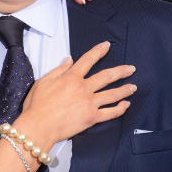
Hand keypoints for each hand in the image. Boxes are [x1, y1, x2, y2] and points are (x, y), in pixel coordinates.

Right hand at [19, 42, 134, 145]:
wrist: (39, 126)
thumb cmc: (37, 104)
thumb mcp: (43, 81)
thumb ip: (58, 70)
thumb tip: (69, 60)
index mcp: (71, 77)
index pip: (88, 60)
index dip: (98, 51)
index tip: (107, 45)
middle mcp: (84, 88)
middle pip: (107, 76)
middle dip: (121, 71)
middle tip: (131, 69)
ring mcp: (90, 103)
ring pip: (113, 94)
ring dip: (125, 89)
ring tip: (133, 87)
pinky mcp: (92, 118)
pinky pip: (110, 112)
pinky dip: (120, 109)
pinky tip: (126, 105)